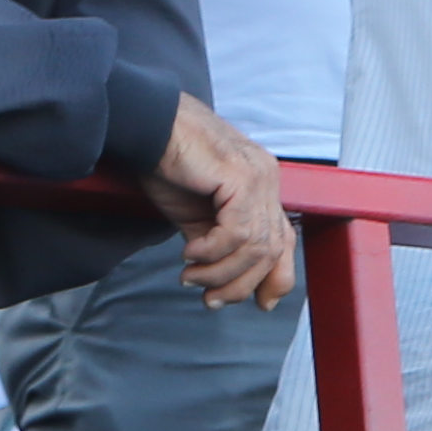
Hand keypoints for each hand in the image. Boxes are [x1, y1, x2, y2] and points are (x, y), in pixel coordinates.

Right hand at [138, 92, 299, 308]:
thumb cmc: (166, 160)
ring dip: (220, 272)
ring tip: (191, 274)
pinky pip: (237, 232)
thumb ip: (215, 241)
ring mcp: (259, 176)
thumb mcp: (195, 213)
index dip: (276, 279)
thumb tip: (220, 278)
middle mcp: (267, 179)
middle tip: (210, 299)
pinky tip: (190, 252)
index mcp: (261, 184)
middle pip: (273, 251)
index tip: (259, 305)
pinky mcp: (242, 177)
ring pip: (255, 247)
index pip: (283, 241)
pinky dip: (213, 251)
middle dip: (242, 285)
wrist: (147, 126)